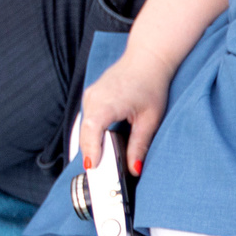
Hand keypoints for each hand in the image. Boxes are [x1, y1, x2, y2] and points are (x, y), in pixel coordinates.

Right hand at [79, 49, 173, 173]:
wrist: (147, 59)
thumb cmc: (151, 84)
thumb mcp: (150, 119)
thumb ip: (140, 145)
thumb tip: (134, 170)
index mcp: (106, 102)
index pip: (92, 130)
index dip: (90, 150)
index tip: (92, 167)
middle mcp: (93, 98)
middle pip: (85, 134)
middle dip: (91, 155)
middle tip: (100, 177)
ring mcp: (90, 97)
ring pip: (85, 129)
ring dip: (91, 146)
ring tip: (101, 166)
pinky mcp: (91, 98)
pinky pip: (87, 122)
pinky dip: (93, 136)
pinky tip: (101, 149)